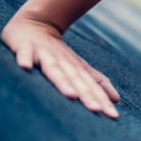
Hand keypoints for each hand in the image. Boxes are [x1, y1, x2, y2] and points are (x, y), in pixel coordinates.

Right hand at [1, 15, 119, 117]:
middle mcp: (63, 63)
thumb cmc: (58, 53)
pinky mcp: (25, 48)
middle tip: (97, 110)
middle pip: (76, 81)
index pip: (91, 87)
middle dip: (87, 95)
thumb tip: (116, 99)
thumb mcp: (79, 68)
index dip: (102, 100)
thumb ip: (97, 82)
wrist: (36, 24)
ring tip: (71, 95)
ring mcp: (44, 55)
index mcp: (76, 69)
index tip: (113, 116)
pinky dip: (24, 59)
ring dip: (62, 82)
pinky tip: (25, 67)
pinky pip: (24, 54)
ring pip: (54, 70)